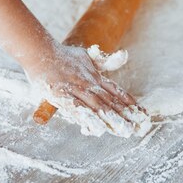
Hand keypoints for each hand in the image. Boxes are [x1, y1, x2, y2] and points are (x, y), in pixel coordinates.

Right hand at [26, 44, 149, 136]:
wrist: (40, 51)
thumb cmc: (63, 55)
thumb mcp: (87, 55)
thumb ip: (105, 60)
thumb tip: (125, 55)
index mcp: (95, 76)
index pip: (117, 92)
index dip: (130, 104)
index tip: (143, 114)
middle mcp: (88, 83)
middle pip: (110, 102)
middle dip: (126, 116)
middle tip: (140, 128)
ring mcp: (75, 89)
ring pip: (97, 107)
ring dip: (111, 119)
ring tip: (125, 131)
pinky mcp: (61, 96)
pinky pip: (76, 109)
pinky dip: (87, 119)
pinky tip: (97, 129)